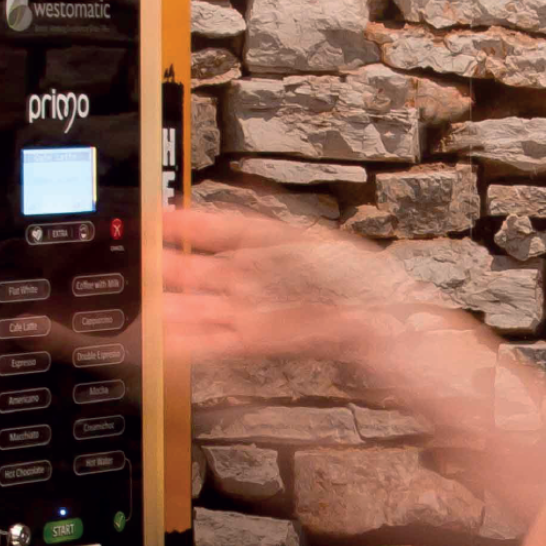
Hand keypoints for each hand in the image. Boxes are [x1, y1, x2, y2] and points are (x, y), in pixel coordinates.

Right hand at [161, 206, 443, 364]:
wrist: (410, 344)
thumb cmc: (381, 289)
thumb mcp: (323, 247)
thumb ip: (269, 233)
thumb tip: (233, 200)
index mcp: (293, 242)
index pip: (232, 227)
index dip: (194, 222)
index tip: (159, 218)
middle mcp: (282, 276)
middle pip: (217, 271)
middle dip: (175, 269)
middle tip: (135, 270)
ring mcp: (278, 312)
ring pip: (216, 309)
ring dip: (177, 312)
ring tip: (139, 317)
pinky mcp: (282, 345)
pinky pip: (230, 340)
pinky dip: (198, 341)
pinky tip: (171, 344)